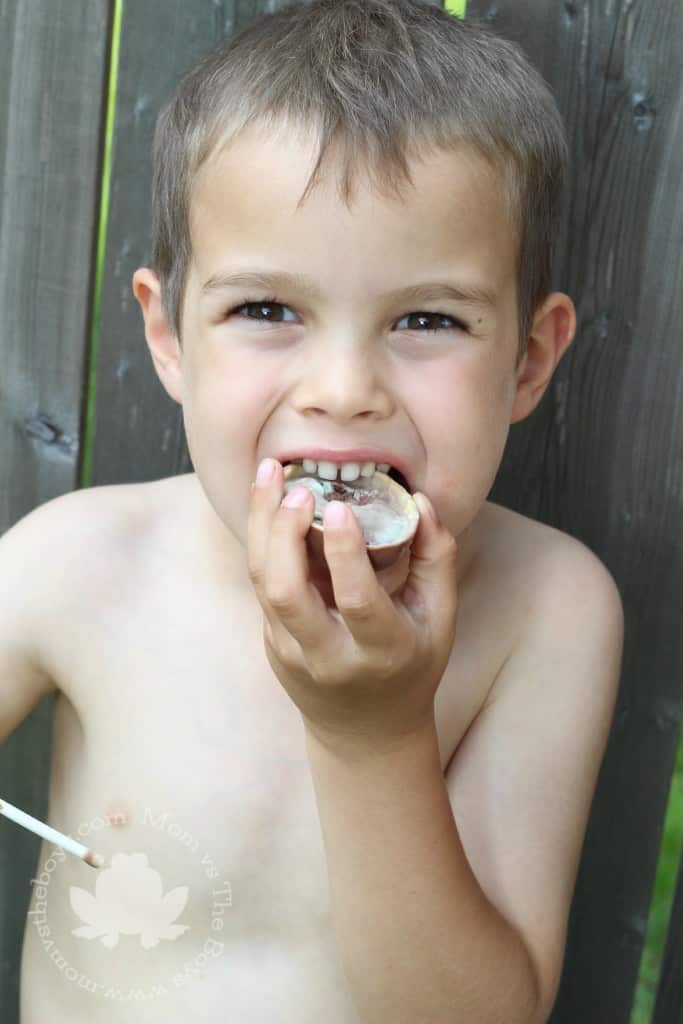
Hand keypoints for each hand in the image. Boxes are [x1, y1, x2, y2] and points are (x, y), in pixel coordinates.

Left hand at [247, 459, 458, 751]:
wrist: (364, 730)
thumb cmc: (410, 665)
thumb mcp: (440, 620)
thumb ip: (437, 559)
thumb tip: (420, 501)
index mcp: (379, 650)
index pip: (354, 599)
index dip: (343, 552)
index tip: (337, 506)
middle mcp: (327, 654)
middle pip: (287, 592)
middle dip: (283, 533)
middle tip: (296, 486)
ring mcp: (290, 651)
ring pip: (262, 583)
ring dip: (260, 524)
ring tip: (268, 473)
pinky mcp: (270, 641)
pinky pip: (260, 583)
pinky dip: (261, 537)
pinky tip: (265, 499)